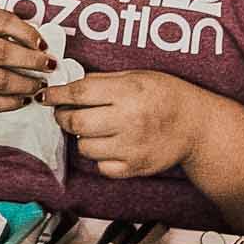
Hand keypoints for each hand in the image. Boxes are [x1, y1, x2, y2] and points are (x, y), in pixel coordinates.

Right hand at [0, 10, 55, 116]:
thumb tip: (41, 39)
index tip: (44, 45)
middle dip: (30, 60)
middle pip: (0, 52)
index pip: (0, 21)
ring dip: (25, 84)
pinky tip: (24, 99)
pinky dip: (13, 103)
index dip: (26, 32)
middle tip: (49, 66)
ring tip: (39, 85)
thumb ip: (9, 28)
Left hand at [46, 70, 202, 178]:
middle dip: (63, 116)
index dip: (57, 94)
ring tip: (95, 128)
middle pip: (75, 121)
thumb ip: (104, 80)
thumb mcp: (137, 76)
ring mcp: (130, 147)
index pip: (79, 93)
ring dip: (82, 137)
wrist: (197, 126)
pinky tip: (110, 145)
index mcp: (128, 92)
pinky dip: (100, 157)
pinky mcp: (134, 167)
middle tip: (64, 112)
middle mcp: (127, 120)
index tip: (46, 95)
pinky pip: (101, 167)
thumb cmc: (167, 95)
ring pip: (84, 147)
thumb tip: (70, 85)